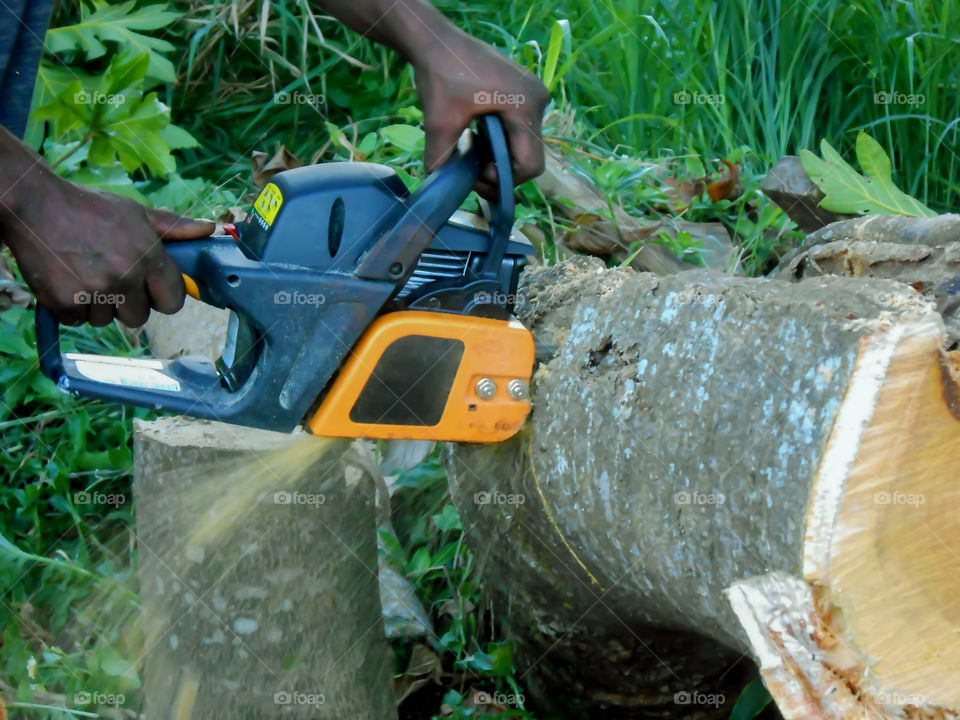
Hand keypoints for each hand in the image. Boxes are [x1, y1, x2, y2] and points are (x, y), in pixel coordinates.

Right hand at [1, 167, 213, 327]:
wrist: (34, 204)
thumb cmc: (89, 208)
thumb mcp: (136, 212)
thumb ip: (174, 227)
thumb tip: (209, 229)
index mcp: (148, 258)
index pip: (173, 302)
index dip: (162, 297)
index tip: (151, 290)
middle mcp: (124, 277)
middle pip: (139, 317)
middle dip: (128, 303)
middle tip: (112, 277)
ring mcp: (94, 292)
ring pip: (107, 320)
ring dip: (98, 305)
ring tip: (85, 273)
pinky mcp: (65, 302)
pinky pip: (78, 321)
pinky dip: (72, 307)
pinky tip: (67, 280)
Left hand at [413, 33, 548, 194]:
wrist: (438, 41)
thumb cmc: (441, 76)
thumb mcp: (438, 122)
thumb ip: (442, 159)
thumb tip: (442, 185)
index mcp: (526, 107)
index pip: (531, 164)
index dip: (504, 179)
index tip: (477, 176)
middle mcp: (539, 101)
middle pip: (529, 155)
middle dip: (501, 168)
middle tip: (473, 170)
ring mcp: (534, 94)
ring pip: (524, 142)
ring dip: (500, 154)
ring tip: (473, 151)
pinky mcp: (525, 92)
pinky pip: (519, 127)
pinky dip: (501, 138)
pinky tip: (479, 135)